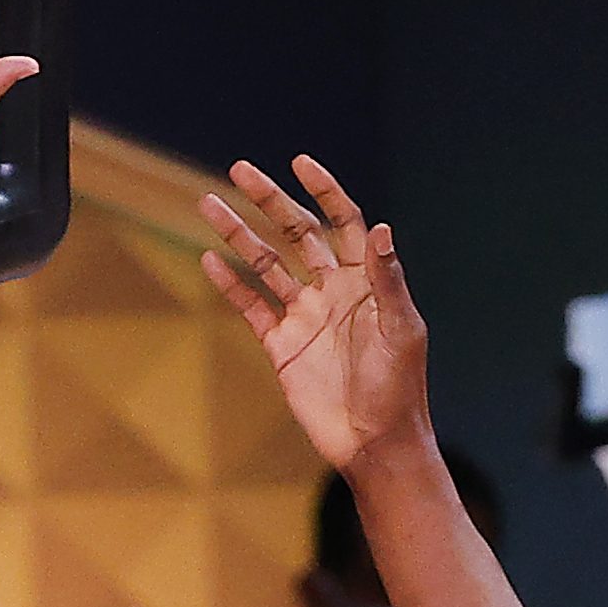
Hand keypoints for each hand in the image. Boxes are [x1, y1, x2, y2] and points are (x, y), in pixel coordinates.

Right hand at [200, 157, 435, 470]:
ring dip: (238, 235)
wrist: (374, 444)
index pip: (344, 222)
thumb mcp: (401, 331)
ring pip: (267, 265)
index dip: (325, 191)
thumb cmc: (399, 389)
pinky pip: (252, 307)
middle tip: (239, 168)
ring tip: (206, 203)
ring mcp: (305, 317)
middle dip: (269, 201)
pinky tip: (209, 259)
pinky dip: (231, 284)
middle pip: (297, 234)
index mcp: (366, 282)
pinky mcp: (283, 346)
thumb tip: (381, 228)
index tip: (300, 163)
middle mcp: (333, 292)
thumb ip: (387, 281)